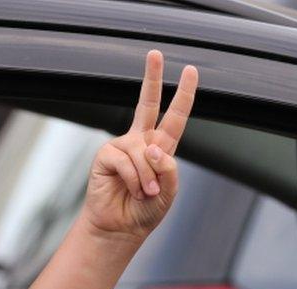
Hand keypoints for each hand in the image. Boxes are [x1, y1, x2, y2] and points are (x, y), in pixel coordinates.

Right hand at [83, 50, 198, 239]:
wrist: (121, 228)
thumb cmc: (146, 211)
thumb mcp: (169, 191)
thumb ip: (168, 168)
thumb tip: (151, 147)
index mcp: (161, 147)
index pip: (175, 116)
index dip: (183, 94)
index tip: (190, 70)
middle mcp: (141, 141)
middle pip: (148, 103)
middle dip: (152, 77)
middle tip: (155, 52)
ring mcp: (123, 146)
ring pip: (143, 151)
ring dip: (148, 179)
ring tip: (145, 194)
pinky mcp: (106, 155)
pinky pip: (126, 160)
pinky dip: (133, 179)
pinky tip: (130, 191)